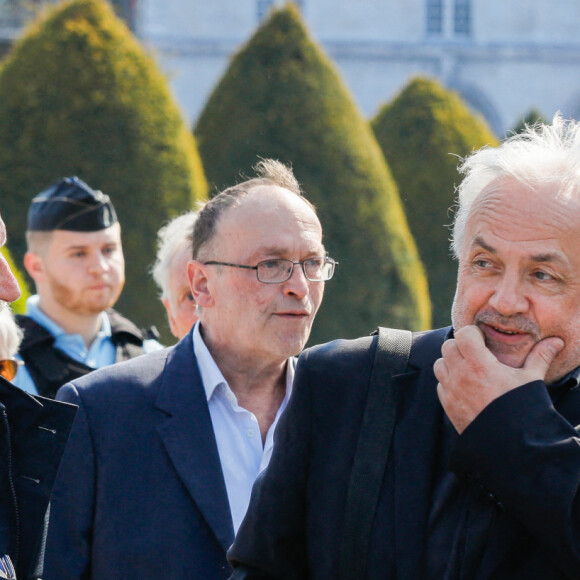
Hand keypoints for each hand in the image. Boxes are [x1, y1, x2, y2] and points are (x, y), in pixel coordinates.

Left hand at [434, 325, 563, 432]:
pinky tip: (465, 387)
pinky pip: (440, 384)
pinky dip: (448, 381)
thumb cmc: (521, 407)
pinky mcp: (447, 405)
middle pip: (448, 346)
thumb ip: (539, 357)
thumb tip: (555, 342)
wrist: (510, 443)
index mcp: (479, 365)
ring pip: (440, 364)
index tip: (482, 340)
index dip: (472, 334)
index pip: (463, 334)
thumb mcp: (531, 379)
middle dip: (461, 346)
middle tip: (476, 354)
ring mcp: (451, 390)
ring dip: (451, 363)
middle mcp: (460, 375)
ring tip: (469, 369)